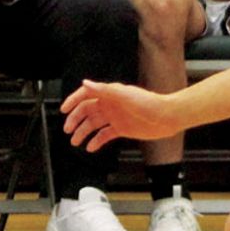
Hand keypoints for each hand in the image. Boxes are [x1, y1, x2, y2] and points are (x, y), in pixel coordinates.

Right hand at [62, 80, 184, 152]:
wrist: (166, 117)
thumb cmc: (149, 103)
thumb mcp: (124, 95)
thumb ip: (104, 89)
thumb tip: (86, 83)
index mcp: (110, 94)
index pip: (86, 94)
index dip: (73, 101)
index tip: (63, 110)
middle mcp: (111, 104)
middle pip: (87, 111)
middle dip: (75, 120)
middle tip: (67, 130)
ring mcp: (116, 117)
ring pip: (94, 124)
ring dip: (83, 132)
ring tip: (75, 141)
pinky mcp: (122, 128)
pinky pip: (105, 135)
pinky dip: (96, 141)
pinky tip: (91, 147)